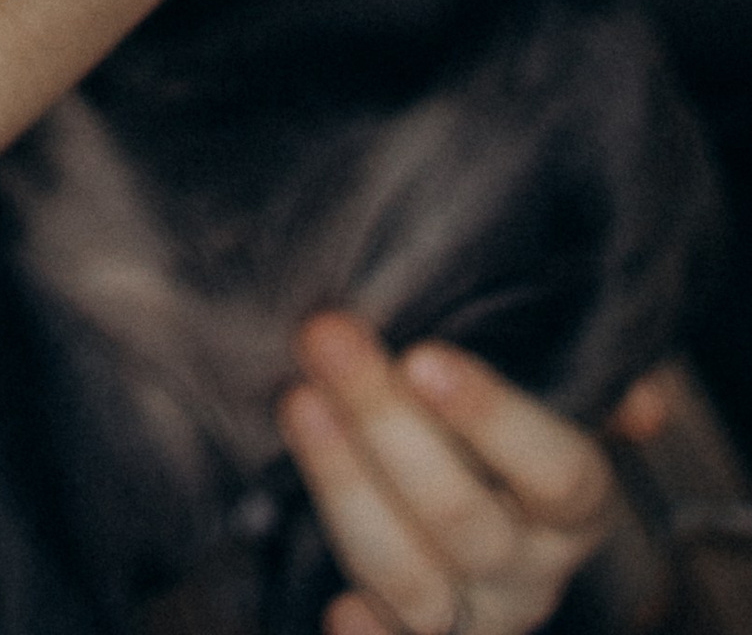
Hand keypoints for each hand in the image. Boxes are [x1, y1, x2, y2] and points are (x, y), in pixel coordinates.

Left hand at [280, 311, 667, 634]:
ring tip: (299, 403)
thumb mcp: (563, 388)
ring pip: (415, 582)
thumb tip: (645, 406)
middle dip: (386, 424)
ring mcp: (473, 613)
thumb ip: (602, 383)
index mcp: (575, 507)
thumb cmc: (501, 420)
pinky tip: (339, 607)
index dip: (493, 418)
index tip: (422, 357)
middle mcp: (529, 571)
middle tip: (327, 338)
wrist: (471, 481)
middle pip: (464, 520)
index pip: (557, 474)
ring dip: (347, 492)